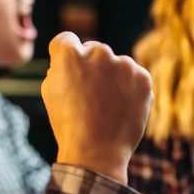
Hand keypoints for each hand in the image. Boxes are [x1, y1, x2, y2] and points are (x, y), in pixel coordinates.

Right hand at [41, 32, 151, 182]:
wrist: (97, 152)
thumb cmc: (68, 123)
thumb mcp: (51, 91)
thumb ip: (60, 67)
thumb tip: (76, 57)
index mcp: (70, 55)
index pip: (66, 40)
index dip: (64, 56)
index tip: (68, 72)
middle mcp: (98, 53)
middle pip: (94, 50)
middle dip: (91, 66)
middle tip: (89, 94)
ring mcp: (124, 64)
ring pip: (116, 64)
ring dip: (112, 77)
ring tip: (107, 105)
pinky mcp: (143, 77)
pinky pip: (133, 75)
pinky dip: (129, 88)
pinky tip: (120, 107)